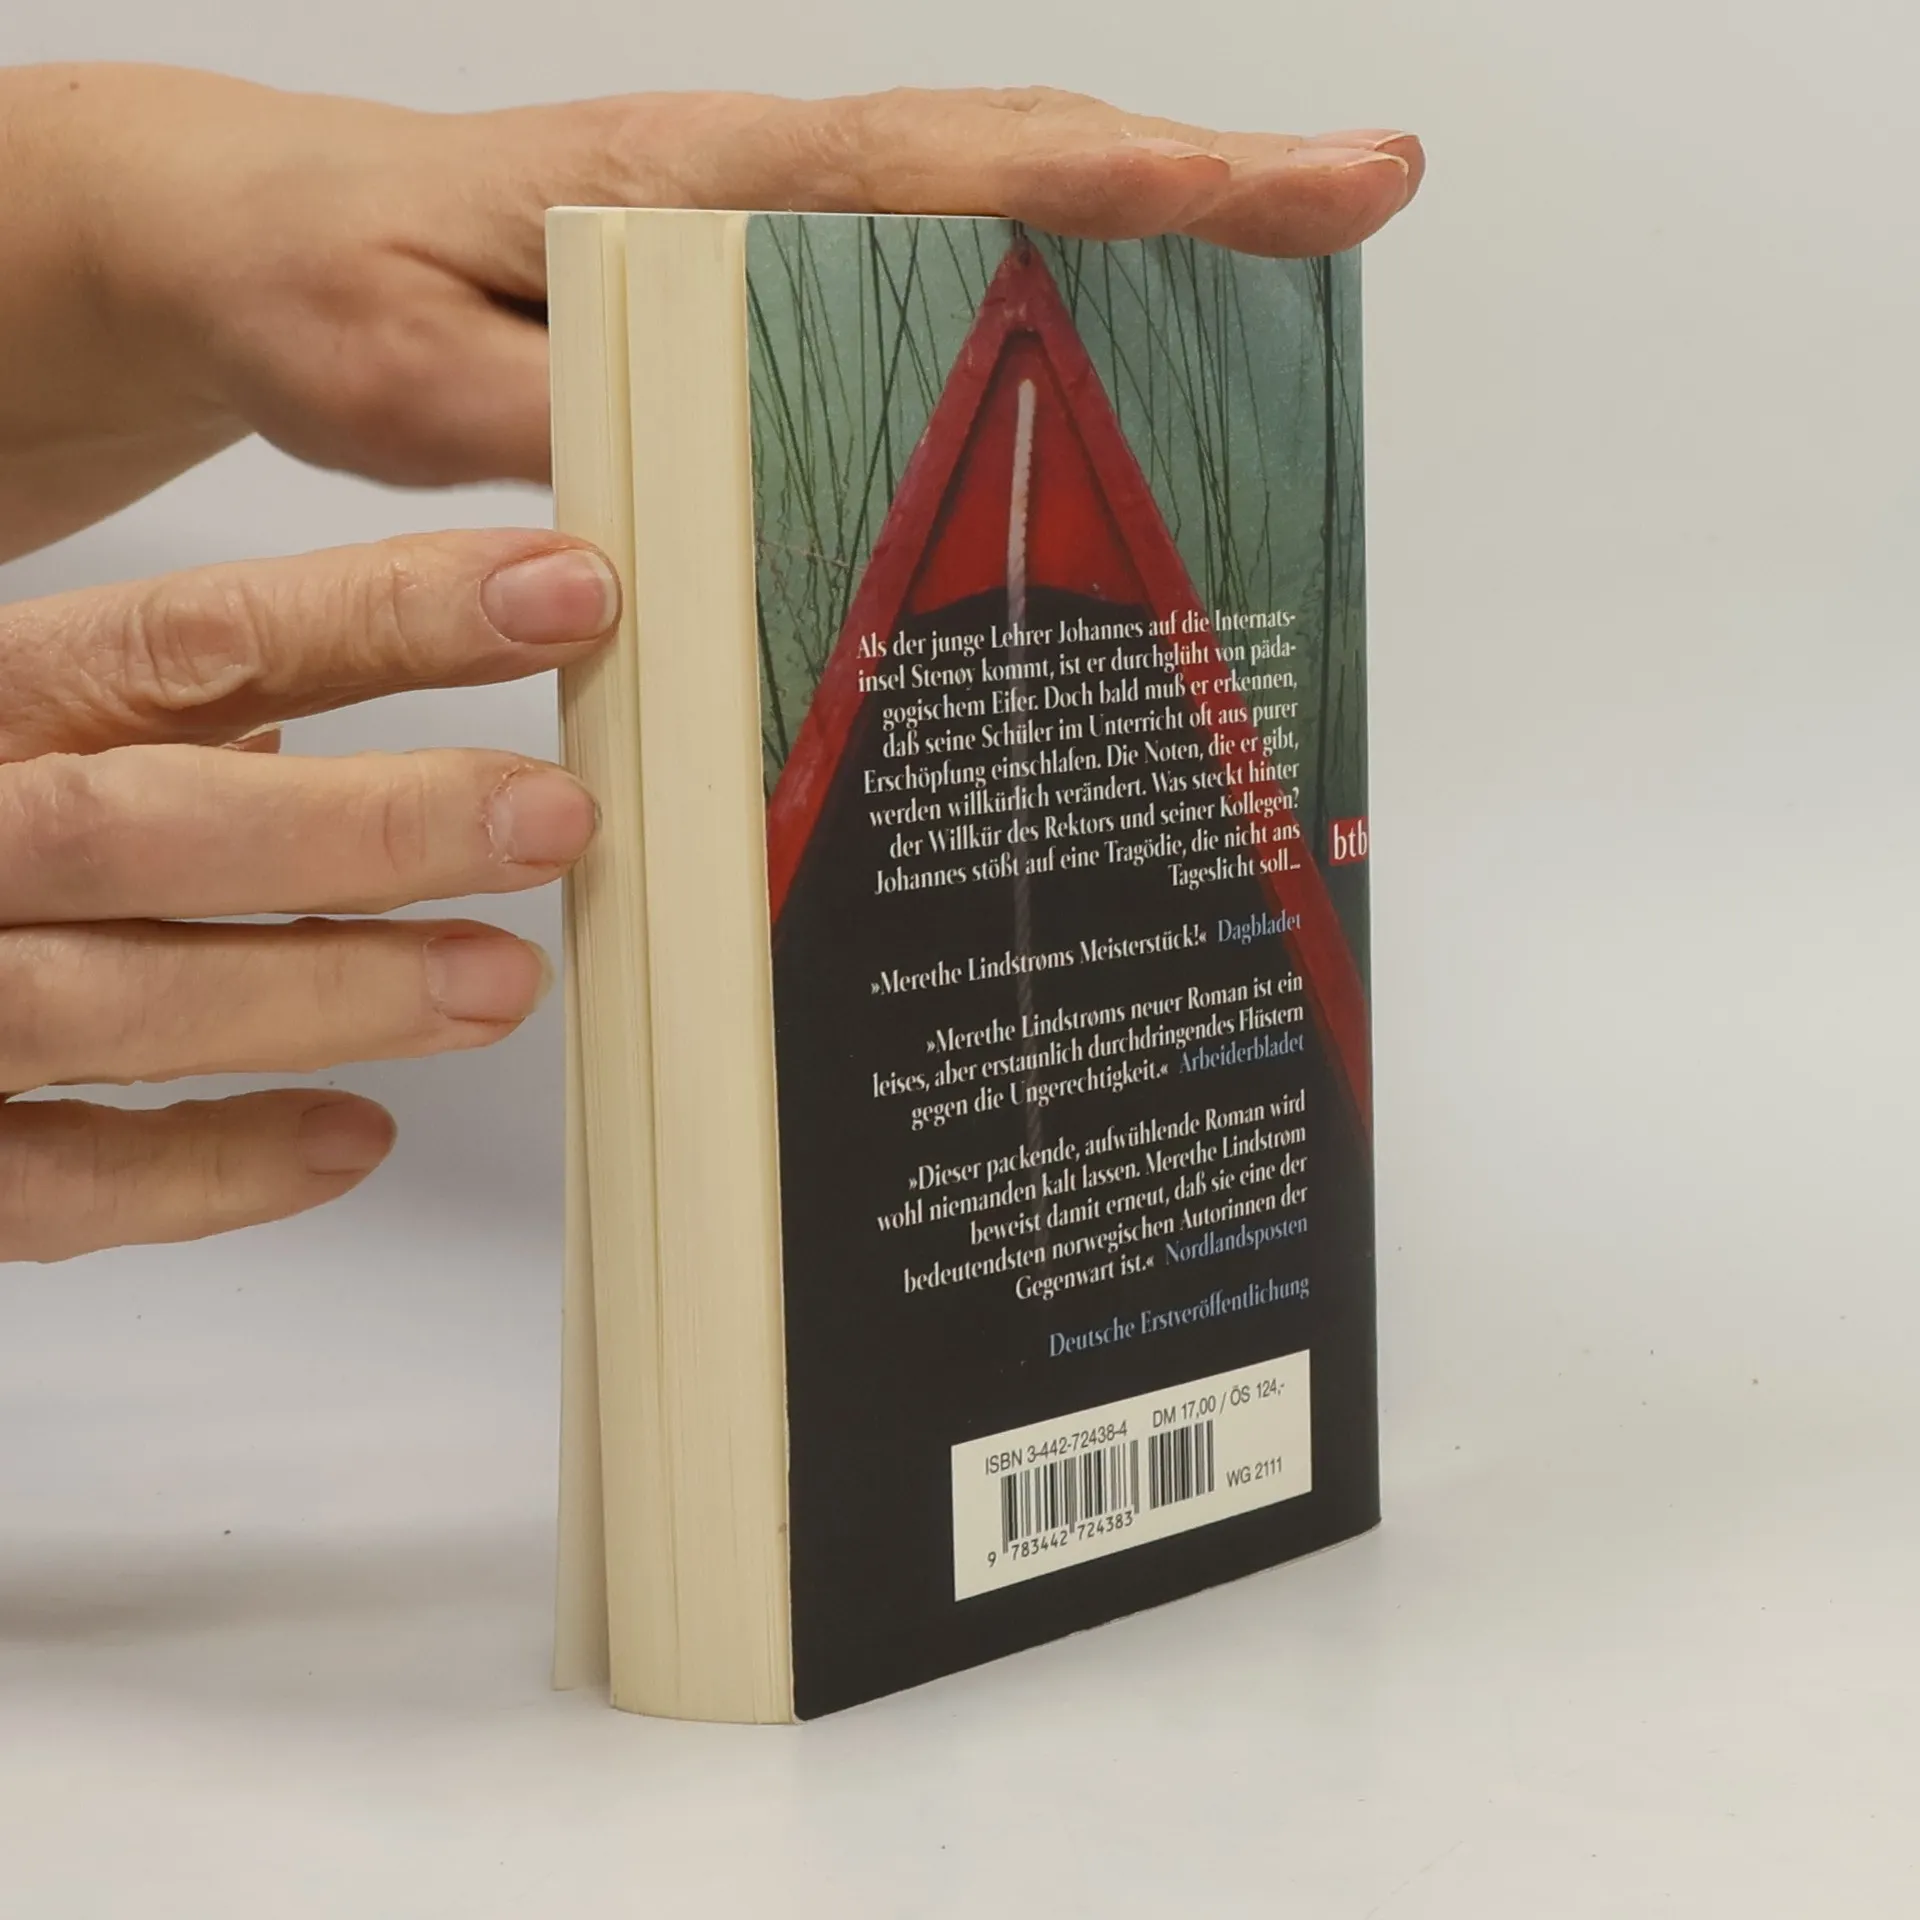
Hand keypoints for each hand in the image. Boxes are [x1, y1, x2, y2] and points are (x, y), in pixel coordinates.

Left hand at [0, 66, 1422, 554]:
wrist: (260, 244)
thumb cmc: (320, 280)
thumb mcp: (396, 366)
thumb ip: (538, 423)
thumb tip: (676, 508)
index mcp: (698, 195)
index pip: (939, 173)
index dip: (1119, 185)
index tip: (1282, 187)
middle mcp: (757, 204)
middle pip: (1012, 170)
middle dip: (1198, 186)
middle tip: (1363, 198)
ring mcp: (763, 253)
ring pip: (982, 224)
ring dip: (1141, 239)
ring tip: (1293, 272)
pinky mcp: (750, 311)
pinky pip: (914, 297)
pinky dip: (1028, 305)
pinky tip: (1095, 364)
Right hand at [0, 530, 618, 1260]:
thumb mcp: (9, 728)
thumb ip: (132, 717)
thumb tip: (311, 710)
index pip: (193, 632)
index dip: (389, 610)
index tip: (566, 595)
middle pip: (154, 815)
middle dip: (367, 819)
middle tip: (556, 819)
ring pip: (116, 997)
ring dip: (326, 990)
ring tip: (506, 984)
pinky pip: (60, 1178)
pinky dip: (214, 1166)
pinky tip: (357, 1140)